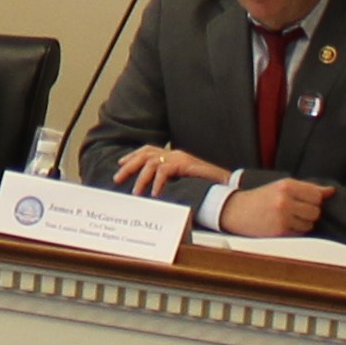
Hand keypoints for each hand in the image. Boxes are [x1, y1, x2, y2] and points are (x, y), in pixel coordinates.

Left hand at [108, 145, 228, 196]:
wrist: (228, 184)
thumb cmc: (207, 185)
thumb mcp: (184, 181)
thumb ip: (170, 182)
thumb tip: (153, 191)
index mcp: (174, 156)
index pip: (149, 150)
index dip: (133, 156)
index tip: (120, 164)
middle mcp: (175, 154)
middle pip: (145, 154)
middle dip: (129, 165)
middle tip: (117, 178)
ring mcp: (181, 158)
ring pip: (152, 162)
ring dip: (141, 178)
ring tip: (136, 193)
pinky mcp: (186, 164)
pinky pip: (165, 171)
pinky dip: (158, 183)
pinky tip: (155, 194)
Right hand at [217, 177, 331, 236]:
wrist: (235, 210)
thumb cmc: (261, 197)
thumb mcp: (281, 186)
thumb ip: (307, 188)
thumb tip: (332, 192)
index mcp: (286, 185)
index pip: (317, 195)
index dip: (314, 200)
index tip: (304, 200)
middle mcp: (284, 200)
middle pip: (316, 211)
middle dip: (309, 212)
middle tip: (294, 210)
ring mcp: (282, 217)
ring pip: (310, 224)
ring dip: (303, 223)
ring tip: (287, 218)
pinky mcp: (280, 231)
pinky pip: (300, 233)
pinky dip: (295, 231)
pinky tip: (283, 225)